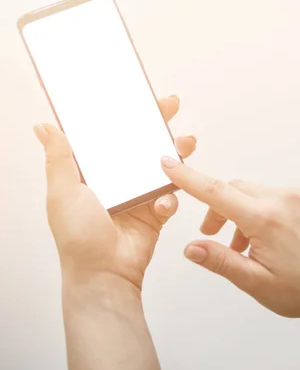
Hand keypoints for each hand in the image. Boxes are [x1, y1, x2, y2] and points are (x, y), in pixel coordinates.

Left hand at [35, 96, 195, 289]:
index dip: (122, 116)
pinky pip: (169, 197)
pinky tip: (162, 205)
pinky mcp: (155, 213)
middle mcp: (117, 181)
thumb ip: (60, 158)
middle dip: (156, 126)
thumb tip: (44, 126)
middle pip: (139, 146)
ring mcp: (138, 196)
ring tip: (186, 143)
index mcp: (93, 172)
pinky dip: (169, 198)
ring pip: (161, 167)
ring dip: (175, 155)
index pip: (109, 136)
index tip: (135, 97)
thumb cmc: (78, 237)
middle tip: (170, 107)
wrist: (105, 273)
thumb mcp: (62, 192)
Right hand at [161, 158, 299, 323]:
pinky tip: (272, 236)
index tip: (169, 163)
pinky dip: (265, 210)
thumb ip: (220, 261)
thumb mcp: (255, 282)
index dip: (189, 178)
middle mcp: (284, 199)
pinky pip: (277, 195)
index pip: (217, 192)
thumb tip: (191, 247)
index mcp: (266, 220)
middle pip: (235, 190)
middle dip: (219, 209)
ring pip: (256, 193)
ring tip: (248, 246)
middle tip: (216, 236)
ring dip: (244, 213)